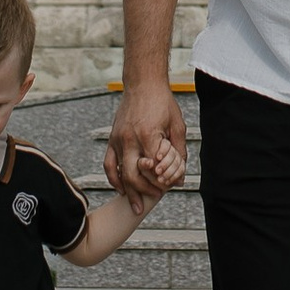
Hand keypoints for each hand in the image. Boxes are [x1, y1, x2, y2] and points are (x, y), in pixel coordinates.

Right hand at [109, 76, 186, 199]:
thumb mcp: (177, 125)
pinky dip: (113, 178)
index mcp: (148, 136)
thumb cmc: (162, 102)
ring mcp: (118, 140)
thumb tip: (180, 175)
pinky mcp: (112, 139)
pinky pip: (109, 163)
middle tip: (153, 200)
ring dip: (128, 191)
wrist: (143, 84)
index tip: (169, 187)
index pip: (154, 168)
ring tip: (135, 205)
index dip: (161, 181)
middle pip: (133, 176)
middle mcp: (129, 140)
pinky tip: (121, 188)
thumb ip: (179, 151)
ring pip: (119, 173)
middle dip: (144, 192)